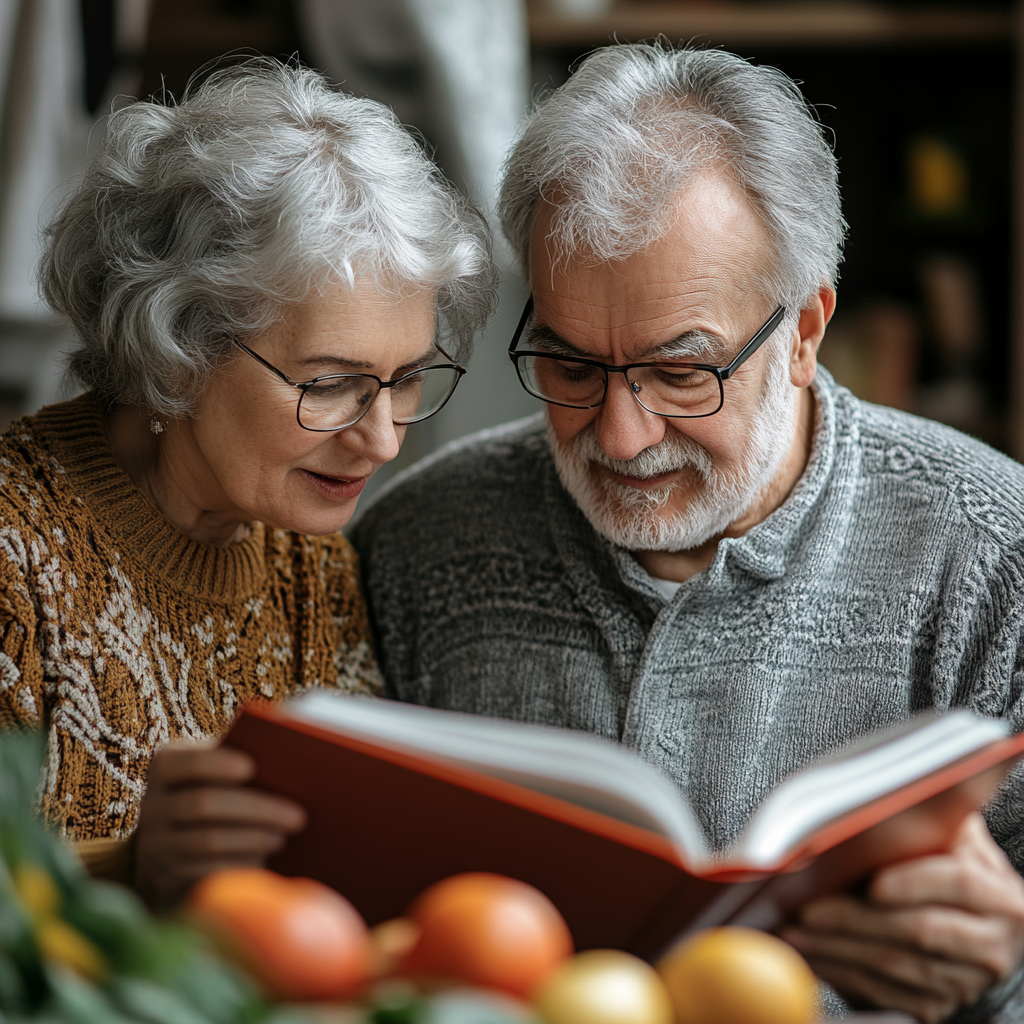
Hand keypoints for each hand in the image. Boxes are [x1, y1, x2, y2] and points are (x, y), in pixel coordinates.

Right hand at [133, 742, 306, 909]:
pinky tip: (264, 857)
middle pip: (203, 805)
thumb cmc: (211, 793)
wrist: (172, 847)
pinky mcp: (168, 880)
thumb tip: (282, 761)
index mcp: (164, 768)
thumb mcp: (211, 774)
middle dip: (256, 809)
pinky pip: (206, 873)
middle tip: (298, 816)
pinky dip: (240, 864)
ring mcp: (157, 847)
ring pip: (207, 842)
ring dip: (254, 838)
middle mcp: (153, 808)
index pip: (184, 762)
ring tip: (285, 834)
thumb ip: (234, 763)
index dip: (216, 764)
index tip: (251, 767)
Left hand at [782, 813, 1023, 1022]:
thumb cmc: (947, 867)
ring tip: (794, 930)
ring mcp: (964, 981)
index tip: (872, 882)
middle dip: (853, 919)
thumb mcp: (950, 837)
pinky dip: (839, 972)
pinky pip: (882, 993)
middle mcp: (990, 942)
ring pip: (895, 967)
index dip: (914, 882)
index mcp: (998, 893)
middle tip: (807, 908)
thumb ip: (925, 821)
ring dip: (835, 949)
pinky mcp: (934, 1005)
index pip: (960, 883)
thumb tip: (873, 805)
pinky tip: (810, 953)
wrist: (973, 925)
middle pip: (918, 930)